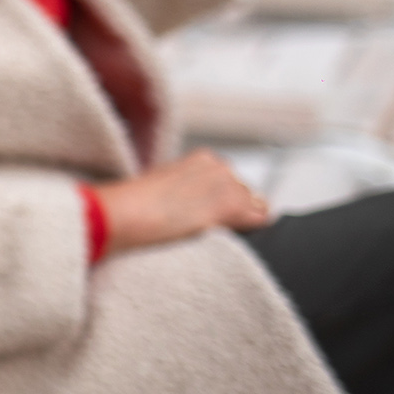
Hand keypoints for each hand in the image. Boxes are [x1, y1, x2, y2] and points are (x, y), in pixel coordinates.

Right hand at [92, 148, 269, 256]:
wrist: (132, 212)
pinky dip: (251, 228)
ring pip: (255, 205)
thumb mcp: (163, 181)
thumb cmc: (137, 202)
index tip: (209, 210)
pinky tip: (230, 235)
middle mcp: (221, 166)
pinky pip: (261, 218)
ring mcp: (230, 185)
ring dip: (241, 218)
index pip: (231, 178)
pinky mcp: (234, 206)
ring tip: (214, 230)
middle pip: (246, 190)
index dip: (222, 197)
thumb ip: (186, 184)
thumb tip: (193, 201)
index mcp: (203, 157)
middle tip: (209, 222)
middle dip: (233, 206)